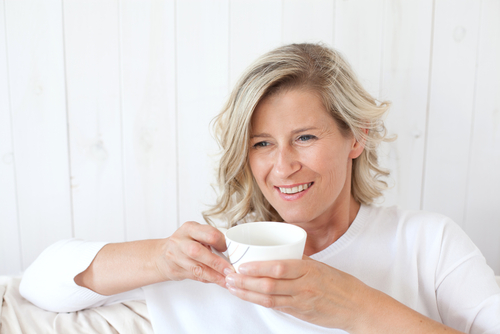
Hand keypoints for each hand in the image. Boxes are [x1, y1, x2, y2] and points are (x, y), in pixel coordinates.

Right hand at [156, 221, 234, 287]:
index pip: (208, 234)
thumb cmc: (185, 242)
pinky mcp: (176, 270)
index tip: (230, 249)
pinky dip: (209, 279)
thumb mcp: (196, 233)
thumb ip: (211, 238)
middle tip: (230, 270)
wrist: (162, 254)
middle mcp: (180, 241)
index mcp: (189, 228)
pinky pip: (195, 276)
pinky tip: (219, 281)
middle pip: (197, 251)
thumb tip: (233, 248)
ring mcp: (175, 256)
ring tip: (227, 280)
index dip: (221, 242)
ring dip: (214, 276)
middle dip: (216, 262)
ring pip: (197, 268)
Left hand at [224, 256, 368, 329]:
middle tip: (229, 276)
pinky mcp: (300, 313)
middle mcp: (303, 286)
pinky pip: (276, 307)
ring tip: (232, 287)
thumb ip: (299, 261)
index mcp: (309, 270)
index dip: (257, 268)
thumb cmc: (340, 284)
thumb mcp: (320, 266)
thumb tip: (278, 252)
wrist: (357, 307)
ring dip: (247, 294)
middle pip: (268, 285)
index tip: (242, 265)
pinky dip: (259, 302)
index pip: (279, 268)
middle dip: (245, 282)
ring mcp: (301, 302)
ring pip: (268, 299)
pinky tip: (248, 297)